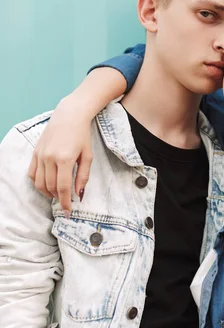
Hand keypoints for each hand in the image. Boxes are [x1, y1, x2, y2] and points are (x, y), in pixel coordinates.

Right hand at [28, 96, 92, 214]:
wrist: (70, 115)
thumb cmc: (82, 135)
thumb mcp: (88, 156)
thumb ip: (83, 176)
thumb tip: (79, 195)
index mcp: (64, 159)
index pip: (63, 188)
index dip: (65, 202)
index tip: (68, 212)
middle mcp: (49, 158)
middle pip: (51, 187)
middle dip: (58, 198)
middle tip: (65, 201)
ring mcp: (40, 155)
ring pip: (40, 183)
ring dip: (48, 192)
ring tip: (57, 194)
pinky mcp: (35, 152)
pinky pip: (32, 173)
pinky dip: (38, 183)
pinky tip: (46, 185)